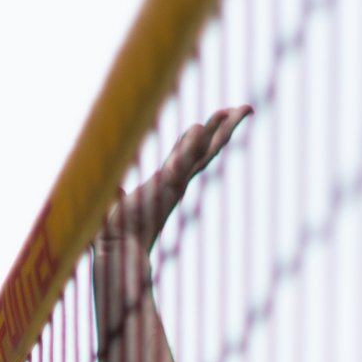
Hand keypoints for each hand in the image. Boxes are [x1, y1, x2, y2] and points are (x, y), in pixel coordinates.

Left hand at [101, 105, 249, 258]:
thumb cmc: (116, 235)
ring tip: (241, 110)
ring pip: (203, 150)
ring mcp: (174, 183)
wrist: (115, 252)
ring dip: (220, 129)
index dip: (201, 137)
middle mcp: (175, 182)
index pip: (189, 155)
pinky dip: (193, 143)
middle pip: (207, 149)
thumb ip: (117, 198)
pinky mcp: (167, 185)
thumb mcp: (117, 209)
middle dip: (225, 128)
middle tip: (246, 109)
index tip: (213, 119)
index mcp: (166, 184)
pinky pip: (184, 159)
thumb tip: (115, 190)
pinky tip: (201, 125)